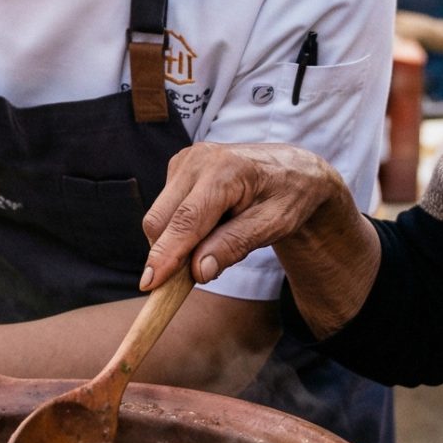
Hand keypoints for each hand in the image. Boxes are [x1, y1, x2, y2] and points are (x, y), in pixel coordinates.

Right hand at [140, 143, 351, 289]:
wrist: (293, 168)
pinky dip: (179, 229)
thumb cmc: (288, 196)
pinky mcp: (178, 169)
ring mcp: (184, 161)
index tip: (150, 283)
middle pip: (161, 219)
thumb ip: (235, 245)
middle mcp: (197, 159)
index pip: (187, 219)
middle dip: (167, 253)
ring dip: (175, 242)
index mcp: (225, 169)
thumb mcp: (274, 225)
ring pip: (159, 217)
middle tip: (191, 279)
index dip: (166, 254)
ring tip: (217, 242)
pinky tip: (210, 227)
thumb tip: (199, 271)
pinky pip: (165, 211)